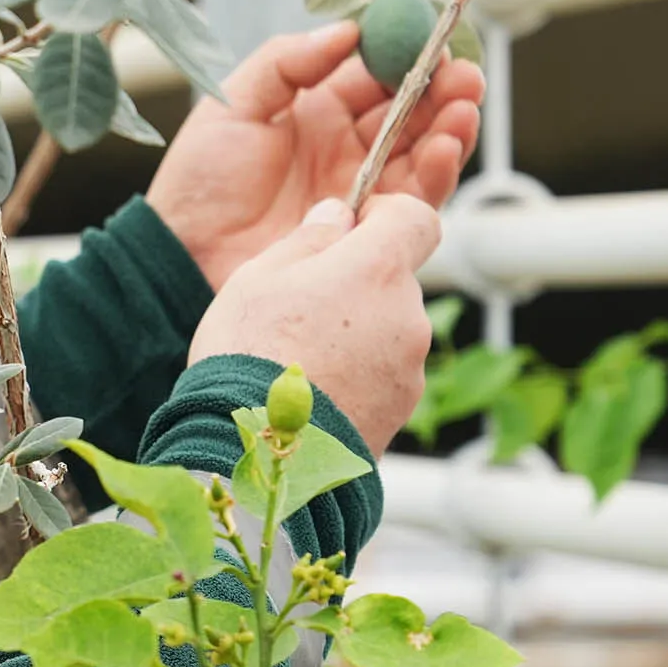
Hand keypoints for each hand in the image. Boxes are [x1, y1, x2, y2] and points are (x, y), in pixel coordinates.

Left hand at [148, 22, 482, 292]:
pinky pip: (415, 200)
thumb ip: (287, 62)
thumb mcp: (232, 105)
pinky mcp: (368, 233)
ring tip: (464, 107)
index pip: (377, 77)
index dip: (407, 58)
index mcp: (318, 111)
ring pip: (424, 154)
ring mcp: (362, 191)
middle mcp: (349, 148)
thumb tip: (349, 30)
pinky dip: (437, 172)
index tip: (431, 42)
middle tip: (464, 75)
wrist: (183, 256)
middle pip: (413, 114)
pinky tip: (444, 147)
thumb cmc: (198, 180)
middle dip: (444, 91)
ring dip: (451, 128)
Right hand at [189, 195, 439, 454]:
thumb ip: (308, 238)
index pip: (417, 218)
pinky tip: (314, 392)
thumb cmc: (250, 354)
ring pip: (388, 329)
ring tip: (300, 359)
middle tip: (301, 308)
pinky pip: (383, 375)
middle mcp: (408, 314)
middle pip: (395, 280)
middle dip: (358, 284)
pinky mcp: (401, 409)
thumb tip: (337, 217)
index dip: (387, 216)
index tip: (353, 228)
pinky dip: (357, 376)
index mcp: (377, 269)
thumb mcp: (259, 277)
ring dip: (356, 333)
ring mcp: (410, 367)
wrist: (260, 450)